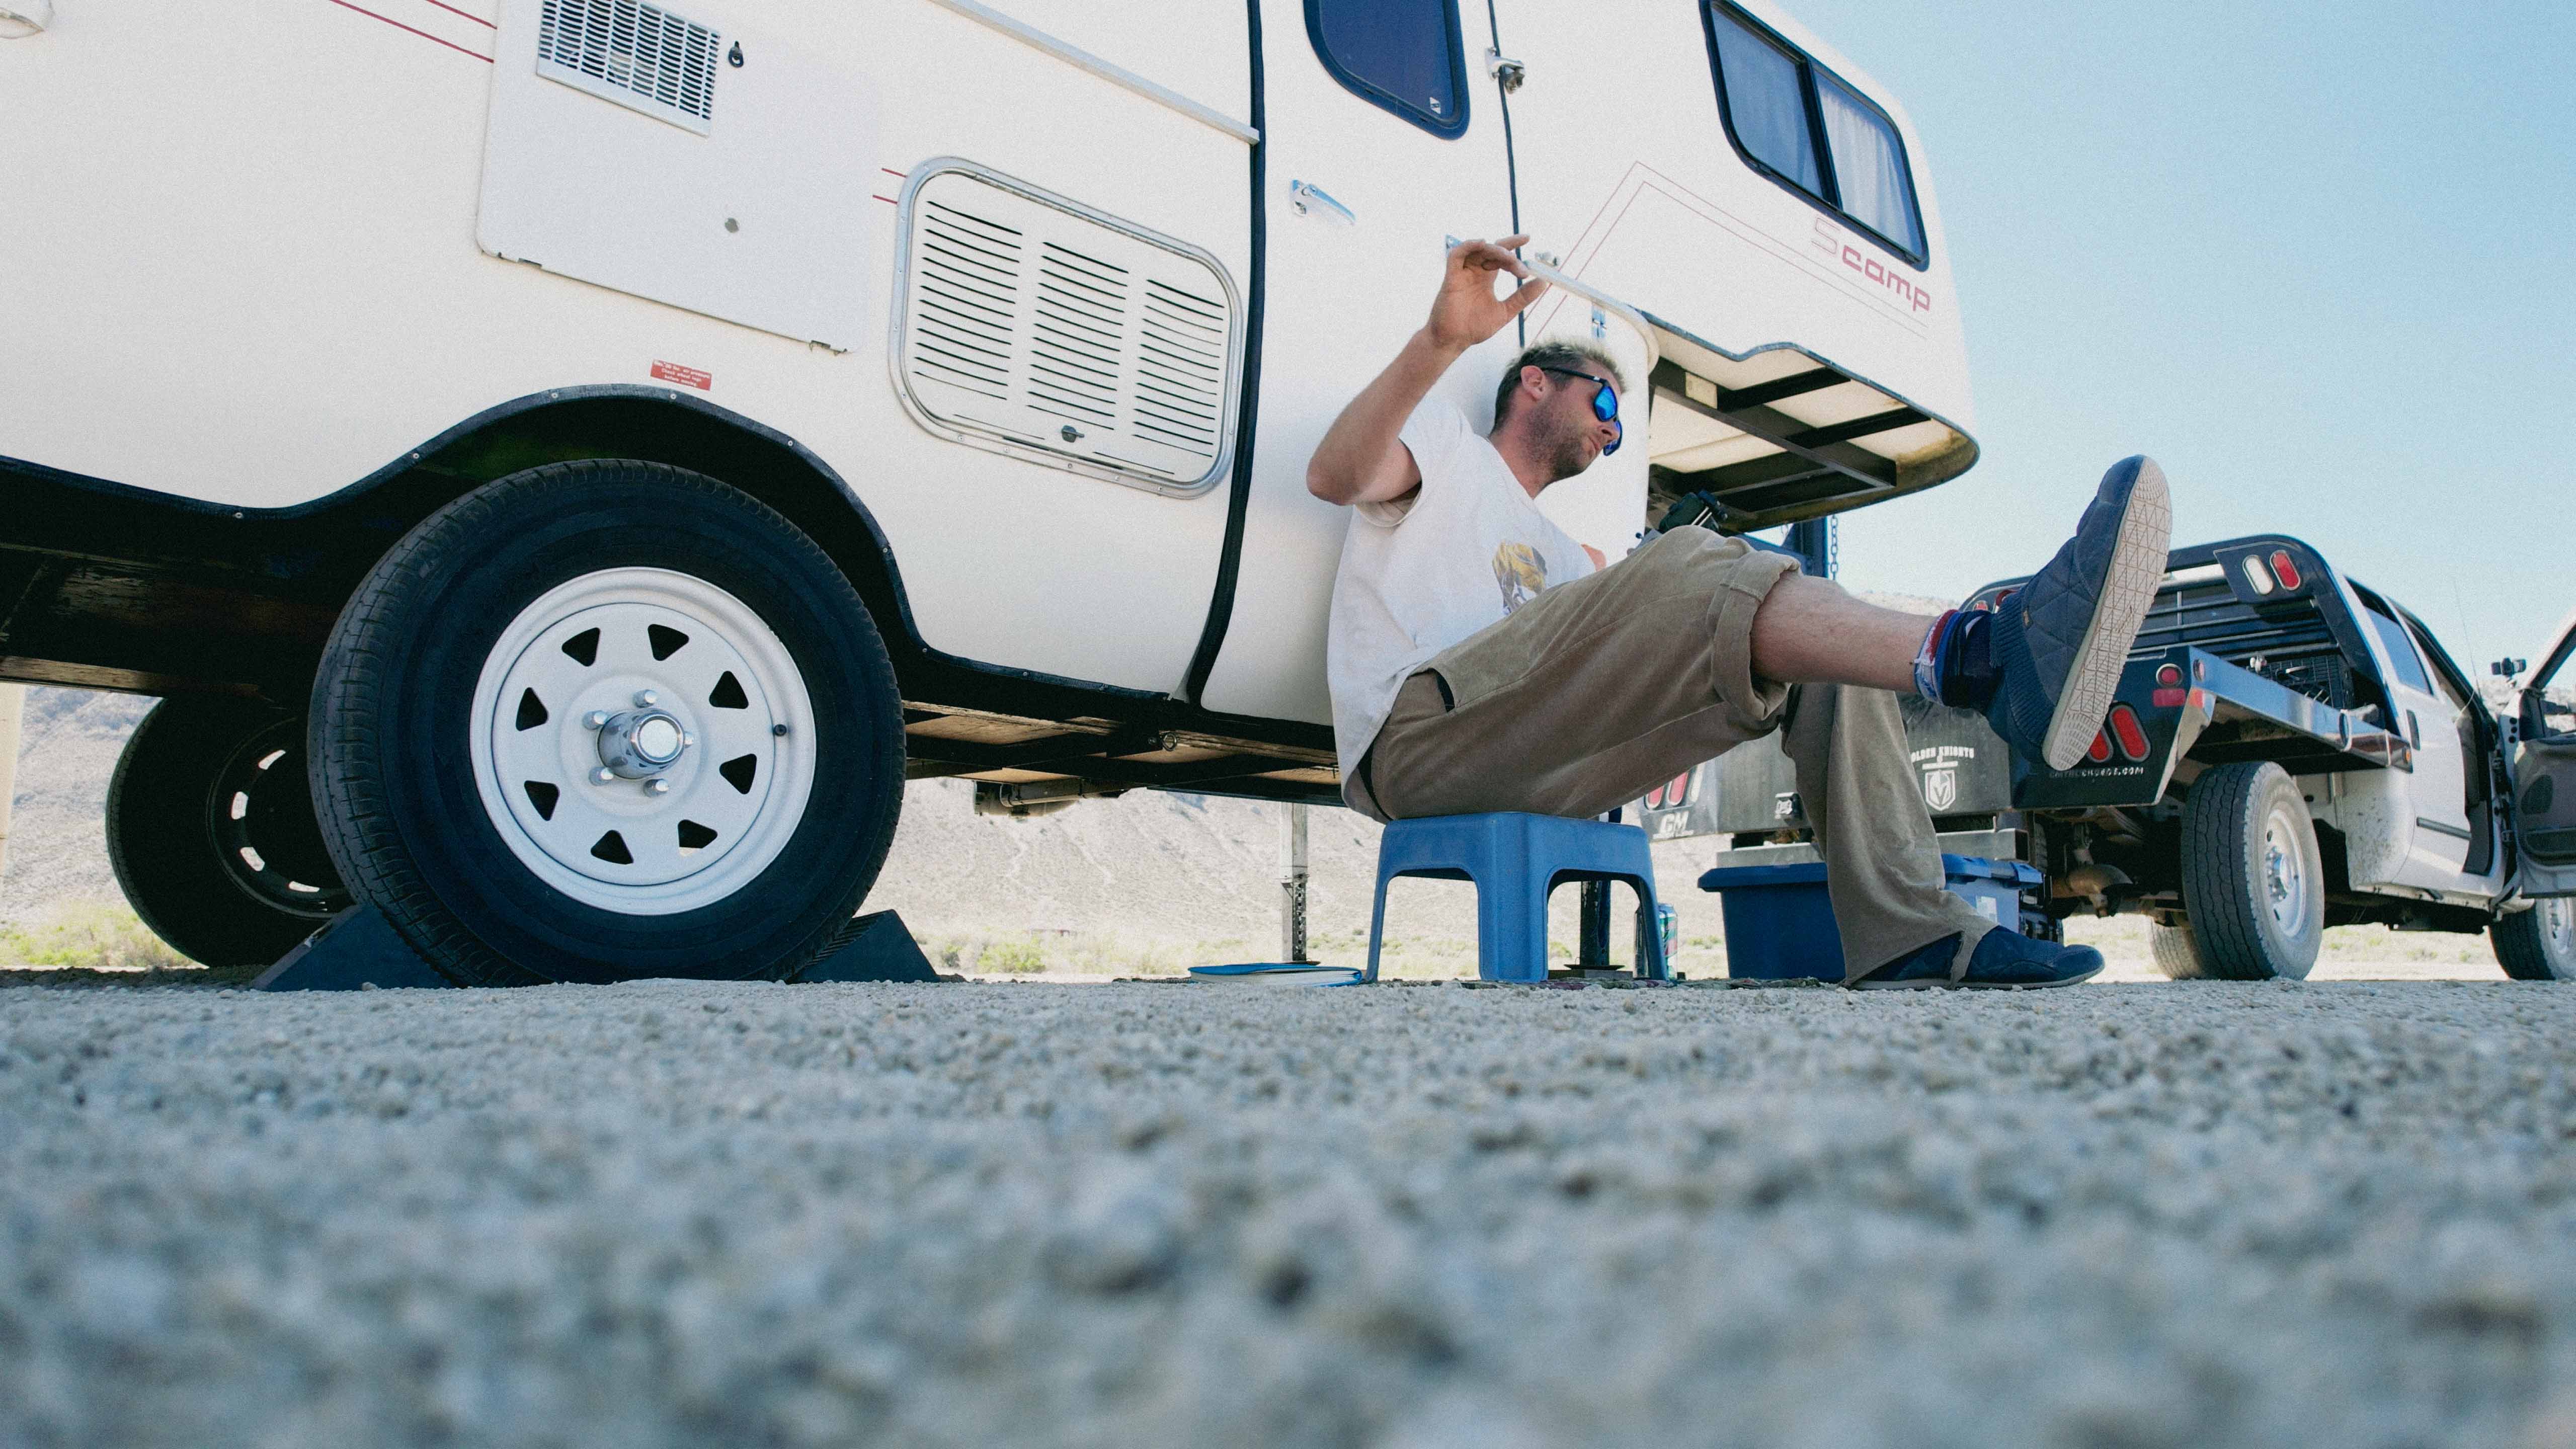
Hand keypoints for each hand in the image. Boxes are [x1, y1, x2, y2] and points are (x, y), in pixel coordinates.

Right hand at [1423, 235, 1546, 352]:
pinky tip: (1482, 243)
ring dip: (1494, 249)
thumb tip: (1543, 282)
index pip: (1501, 257)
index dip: (1514, 248)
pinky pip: (1456, 255)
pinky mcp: (1451, 278)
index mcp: (1486, 278)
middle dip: (1507, 251)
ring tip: (1508, 257)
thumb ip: (1522, 297)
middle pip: (1491, 250)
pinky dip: (1468, 246)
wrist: (1453, 341)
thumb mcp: (1505, 311)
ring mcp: (1462, 273)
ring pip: (1477, 249)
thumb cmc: (1474, 327)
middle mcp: (1475, 272)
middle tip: (1520, 265)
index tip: (1528, 250)